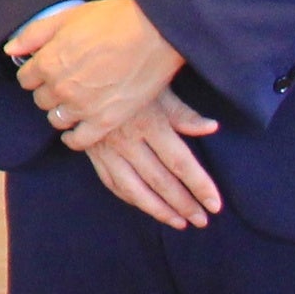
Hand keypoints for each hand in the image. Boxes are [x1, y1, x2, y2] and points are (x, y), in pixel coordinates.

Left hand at [9, 0, 185, 150]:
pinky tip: (79, 128)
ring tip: (76, 101)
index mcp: (48, 61)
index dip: (36, 73)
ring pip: (56, 119)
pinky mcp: (106, 121)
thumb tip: (11, 49)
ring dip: (62, 111)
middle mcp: (60, 87)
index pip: (26, 79)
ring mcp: (83, 107)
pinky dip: (75, 137)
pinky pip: (79, 140)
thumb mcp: (68, 17)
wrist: (156, 33)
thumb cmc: (114, 20)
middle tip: (66, 83)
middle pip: (40, 100)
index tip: (48, 70)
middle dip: (49, 91)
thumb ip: (34, 35)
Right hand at [82, 88, 223, 229]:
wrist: (78, 70)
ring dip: (158, 210)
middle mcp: (128, 140)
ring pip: (134, 189)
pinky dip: (130, 198)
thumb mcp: (156, 87)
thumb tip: (212, 128)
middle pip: (160, 181)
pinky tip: (145, 206)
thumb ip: (182, 113)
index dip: (199, 186)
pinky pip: (112, 182)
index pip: (180, 162)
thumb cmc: (126, 74)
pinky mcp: (92, 152)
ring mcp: (107, 148)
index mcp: (149, 122)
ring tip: (178, 223)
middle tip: (202, 221)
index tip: (215, 204)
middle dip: (183, 204)